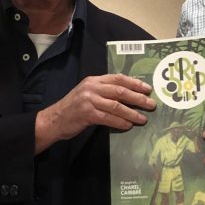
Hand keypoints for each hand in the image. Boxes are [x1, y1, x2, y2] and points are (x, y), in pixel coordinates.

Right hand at [35, 74, 154, 152]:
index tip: (147, 89)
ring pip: (116, 105)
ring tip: (142, 118)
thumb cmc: (73, 108)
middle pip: (120, 91)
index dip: (135, 83)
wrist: (54, 120)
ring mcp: (89, 100)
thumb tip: (128, 96)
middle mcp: (92, 88)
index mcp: (93, 80)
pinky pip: (108, 118)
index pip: (118, 78)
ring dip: (132, 113)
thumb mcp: (87, 94)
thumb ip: (104, 92)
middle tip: (151, 104)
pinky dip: (120, 122)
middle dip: (138, 98)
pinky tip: (128, 126)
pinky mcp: (87, 114)